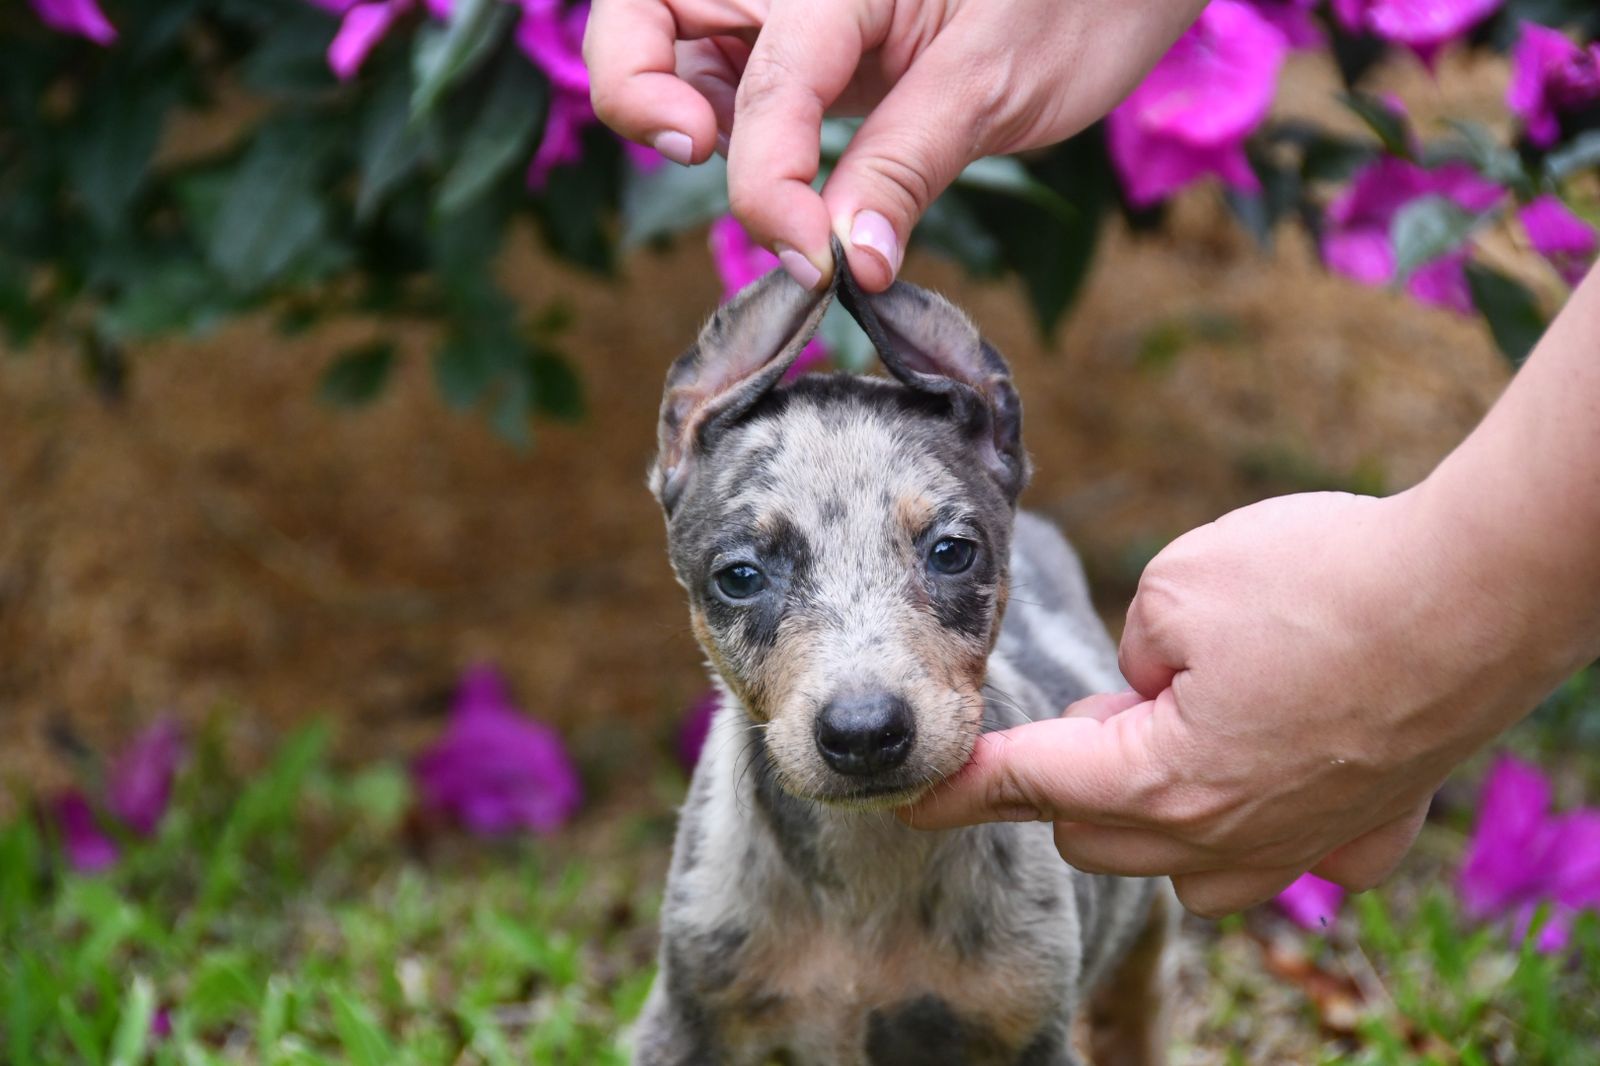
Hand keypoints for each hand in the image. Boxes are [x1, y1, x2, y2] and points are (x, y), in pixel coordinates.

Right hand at [584, 0, 1204, 291]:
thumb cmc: (1070, 1)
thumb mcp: (995, 84)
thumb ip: (908, 166)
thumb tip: (849, 264)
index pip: (764, 85)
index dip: (771, 187)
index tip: (815, 262)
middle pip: (641, 15)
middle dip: (638, 94)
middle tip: (699, 156)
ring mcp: (788, 8)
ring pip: (667, 48)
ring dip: (670, 113)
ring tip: (754, 179)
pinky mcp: (801, 42)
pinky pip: (724, 80)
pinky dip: (725, 130)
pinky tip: (776, 176)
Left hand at [901, 488, 1573, 916]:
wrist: (1479, 593)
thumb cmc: (1323, 580)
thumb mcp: (1179, 586)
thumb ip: (1133, 651)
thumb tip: (1146, 683)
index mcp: (1159, 779)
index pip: (1028, 785)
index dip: (961, 785)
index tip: (912, 797)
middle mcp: (1226, 837)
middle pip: (1098, 832)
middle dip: (1068, 774)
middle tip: (1093, 705)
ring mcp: (1303, 843)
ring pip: (1185, 861)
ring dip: (1153, 807)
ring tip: (1174, 727)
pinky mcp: (1368, 827)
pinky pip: (1289, 854)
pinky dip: (1260, 817)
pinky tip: (1277, 761)